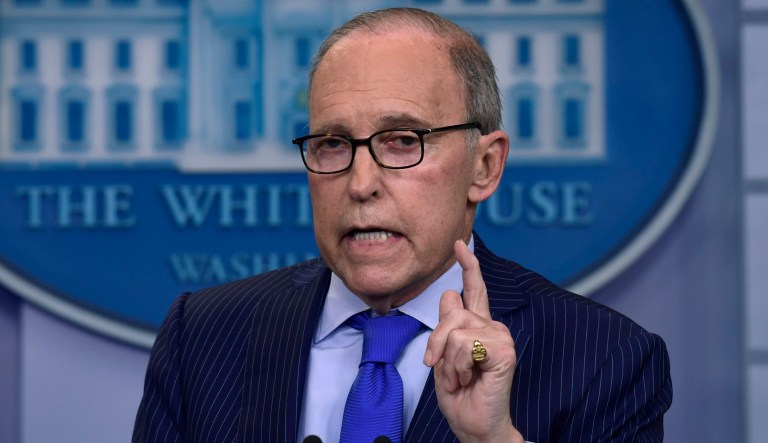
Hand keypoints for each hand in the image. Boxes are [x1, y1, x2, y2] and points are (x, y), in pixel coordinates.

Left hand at [423, 240, 523, 442]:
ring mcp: (500, 337)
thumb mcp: (442, 357)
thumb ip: (446, 327)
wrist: (474, 425)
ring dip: (447, 360)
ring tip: (460, 378)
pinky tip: (470, 378)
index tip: (458, 244)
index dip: (467, 266)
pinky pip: (465, 344)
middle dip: (435, 340)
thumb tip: (449, 294)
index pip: (472, 290)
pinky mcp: (504, 350)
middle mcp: (491, 326)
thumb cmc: (461, 396)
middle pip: (450, 309)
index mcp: (477, 326)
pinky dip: (458, 366)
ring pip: (454, 328)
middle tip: (440, 367)